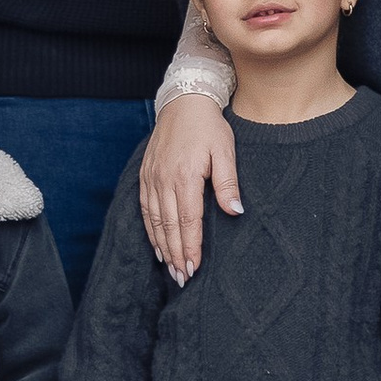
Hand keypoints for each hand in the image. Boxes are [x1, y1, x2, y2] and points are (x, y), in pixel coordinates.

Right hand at [139, 93, 239, 281]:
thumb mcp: (225, 150)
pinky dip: (150, 231)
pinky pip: (145, 209)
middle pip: (169, 226)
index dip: (191, 246)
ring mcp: (152, 178)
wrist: (183, 101)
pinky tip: (158, 246)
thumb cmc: (208, 127)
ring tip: (172, 270)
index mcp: (185, 175)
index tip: (195, 268)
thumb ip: (228, 182)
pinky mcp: (145, 175)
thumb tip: (235, 211)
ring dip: (163, 248)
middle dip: (176, 255)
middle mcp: (164, 180)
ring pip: (154, 221)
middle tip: (183, 278)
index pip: (187, 220)